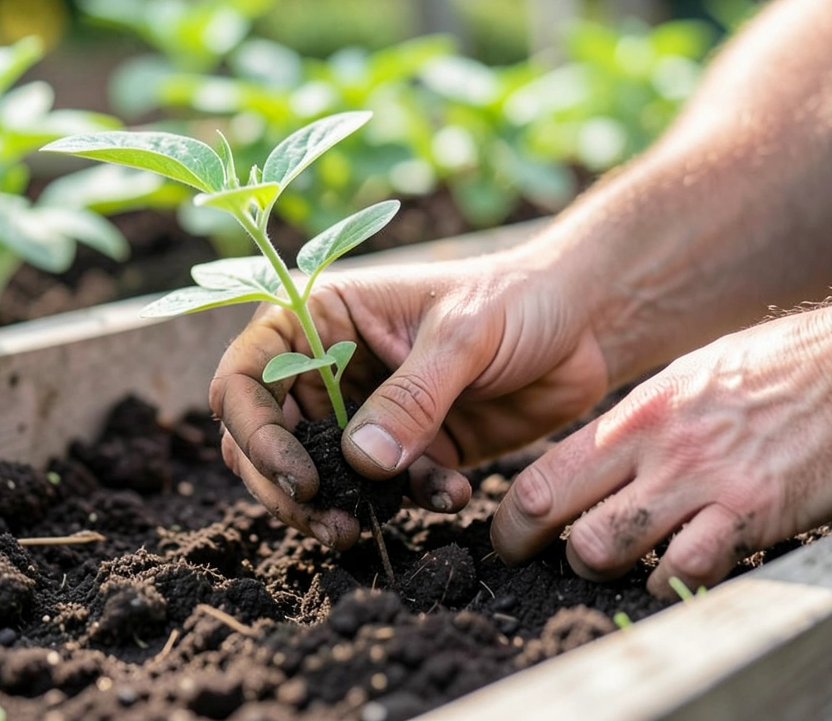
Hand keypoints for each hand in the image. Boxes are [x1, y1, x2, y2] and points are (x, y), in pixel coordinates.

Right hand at [210, 248, 611, 548]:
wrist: (583, 325)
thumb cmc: (517, 299)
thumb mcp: (464, 335)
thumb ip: (413, 397)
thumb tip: (361, 462)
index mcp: (320, 317)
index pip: (248, 376)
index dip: (255, 431)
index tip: (299, 476)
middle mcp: (329, 366)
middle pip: (266, 437)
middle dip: (285, 487)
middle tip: (328, 521)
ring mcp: (366, 412)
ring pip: (319, 474)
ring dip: (337, 508)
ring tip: (365, 532)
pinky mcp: (407, 450)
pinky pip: (384, 491)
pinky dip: (407, 504)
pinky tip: (452, 494)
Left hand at [491, 301, 831, 598]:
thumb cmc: (782, 368)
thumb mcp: (690, 376)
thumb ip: (643, 421)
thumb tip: (602, 454)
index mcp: (635, 413)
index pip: (541, 475)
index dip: (513, 520)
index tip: (514, 537)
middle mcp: (654, 447)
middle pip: (552, 514)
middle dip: (535, 550)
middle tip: (548, 564)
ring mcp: (699, 481)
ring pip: (604, 548)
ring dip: (607, 568)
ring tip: (628, 564)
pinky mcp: (749, 513)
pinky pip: (684, 569)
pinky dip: (674, 583)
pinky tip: (687, 571)